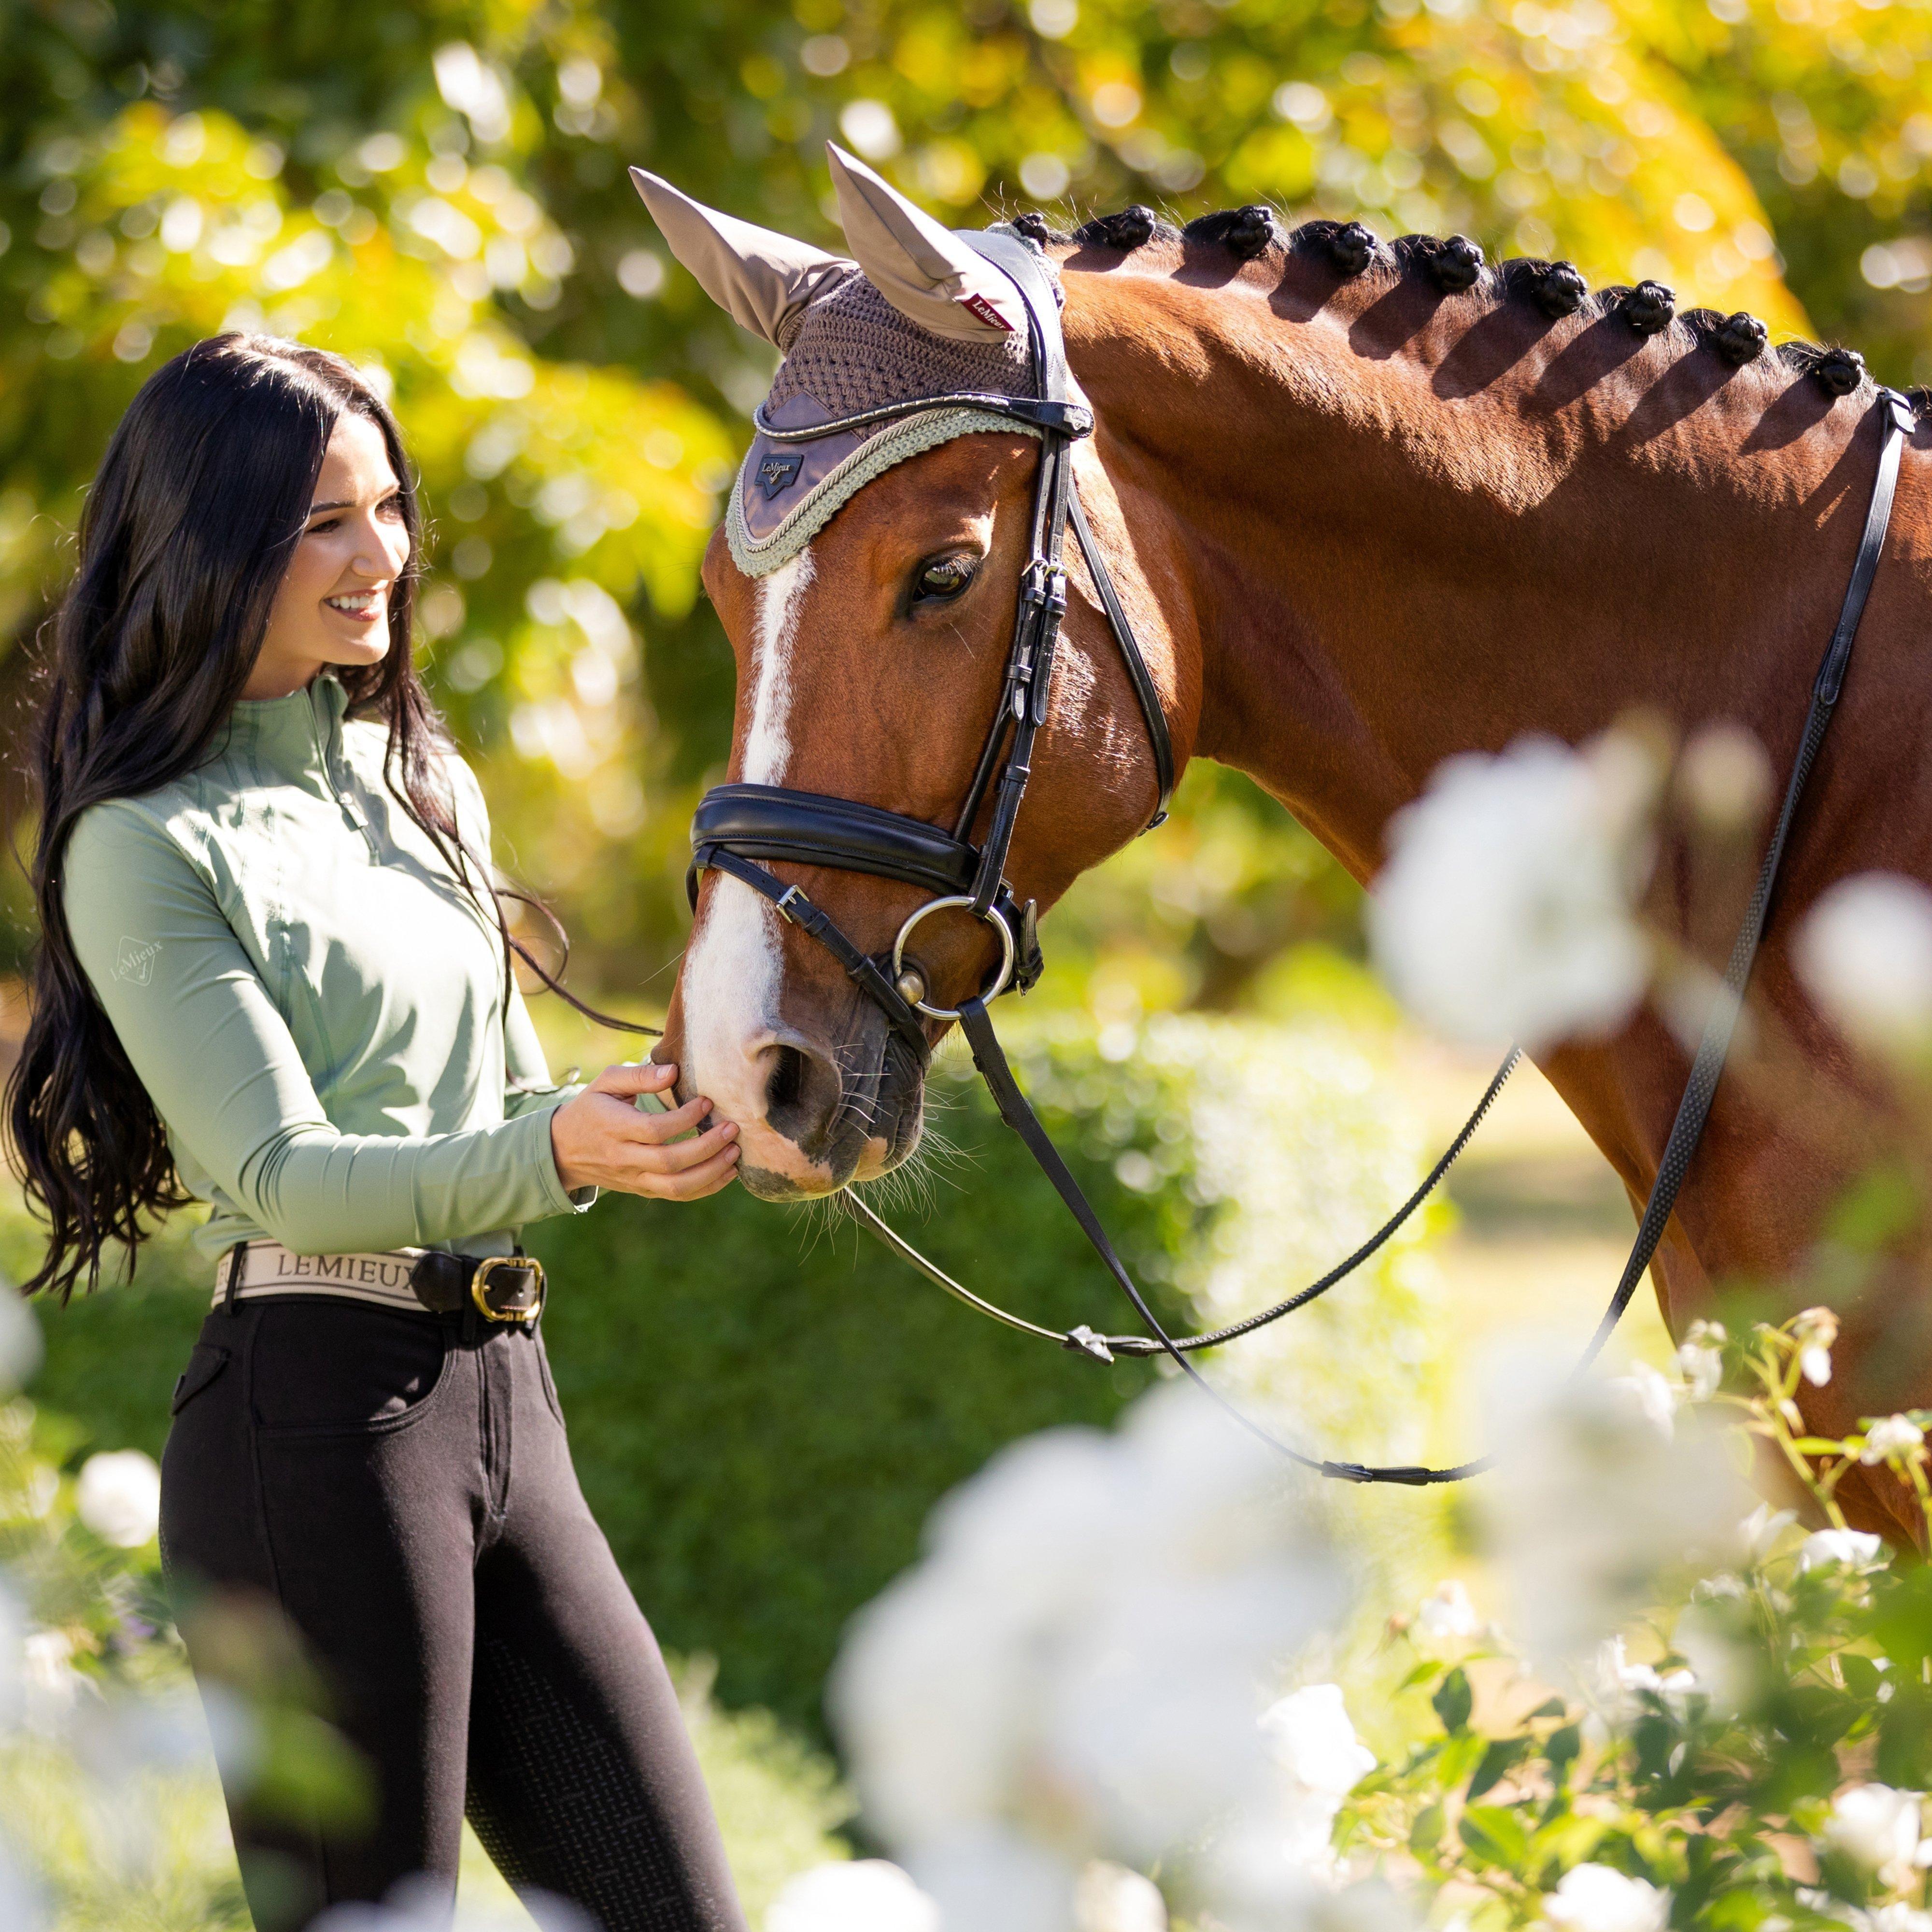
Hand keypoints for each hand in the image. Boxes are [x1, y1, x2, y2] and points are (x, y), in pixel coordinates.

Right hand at [548, 1062, 739, 1200]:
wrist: (564, 1150)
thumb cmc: (592, 1108)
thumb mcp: (606, 1083)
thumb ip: (639, 1075)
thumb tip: (673, 1071)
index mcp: (614, 1128)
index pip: (654, 1130)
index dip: (685, 1119)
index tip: (707, 1103)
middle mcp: (624, 1158)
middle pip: (670, 1161)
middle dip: (707, 1147)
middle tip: (731, 1129)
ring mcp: (634, 1178)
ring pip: (676, 1186)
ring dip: (711, 1172)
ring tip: (735, 1152)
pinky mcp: (642, 1190)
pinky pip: (677, 1195)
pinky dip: (705, 1188)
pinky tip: (726, 1172)